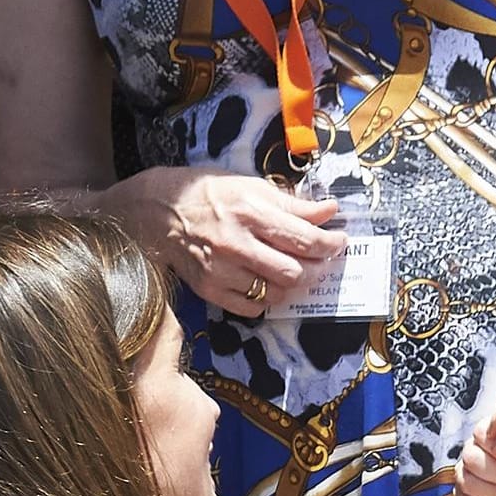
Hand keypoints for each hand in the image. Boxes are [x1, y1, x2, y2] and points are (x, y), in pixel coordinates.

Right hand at [114, 167, 346, 317]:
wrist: (156, 213)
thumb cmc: (208, 194)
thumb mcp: (250, 186)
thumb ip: (292, 203)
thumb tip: (329, 211)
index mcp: (250, 212)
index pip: (304, 239)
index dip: (330, 245)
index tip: (338, 242)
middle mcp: (236, 244)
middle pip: (294, 272)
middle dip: (316, 268)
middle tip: (321, 260)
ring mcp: (222, 271)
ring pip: (276, 294)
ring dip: (292, 285)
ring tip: (293, 270)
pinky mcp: (210, 291)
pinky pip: (252, 308)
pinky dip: (266, 299)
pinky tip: (266, 283)